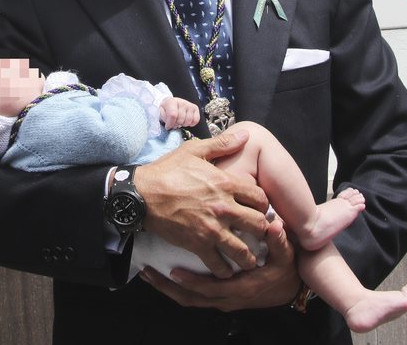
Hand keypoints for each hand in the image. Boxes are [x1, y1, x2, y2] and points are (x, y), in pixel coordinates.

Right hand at [135, 128, 269, 277]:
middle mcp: (223, 207)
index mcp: (225, 183)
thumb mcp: (195, 151)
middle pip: (259, 225)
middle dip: (262, 231)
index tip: (260, 210)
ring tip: (249, 258)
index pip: (260, 198)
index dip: (264, 205)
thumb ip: (222, 144)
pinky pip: (219, 264)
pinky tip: (226, 270)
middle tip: (259, 234)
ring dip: (249, 256)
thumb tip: (246, 135)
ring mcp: (212, 228)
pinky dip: (225, 270)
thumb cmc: (167, 170)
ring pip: (243, 250)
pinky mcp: (198, 244)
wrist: (142, 194)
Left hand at [140, 216, 300, 309]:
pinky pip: (194, 297)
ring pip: (190, 300)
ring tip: (149, 274)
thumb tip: (273, 225)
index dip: (192, 282)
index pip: (211, 289)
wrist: (291, 288)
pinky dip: (178, 289)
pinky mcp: (220, 296)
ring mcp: (223, 299)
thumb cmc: (285, 270)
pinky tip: (165, 277)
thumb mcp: (286, 255)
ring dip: (168, 289)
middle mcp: (228, 298)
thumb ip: (278, 240)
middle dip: (168, 288)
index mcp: (241, 288)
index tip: (174, 272)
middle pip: (192, 298)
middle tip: (148, 273)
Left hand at [159, 97, 200, 128]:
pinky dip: (191, 124)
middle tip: (173, 123)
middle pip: (181, 119)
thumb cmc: (166, 108)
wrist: (172, 102)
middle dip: (176, 125)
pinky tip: (186, 121)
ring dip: (183, 124)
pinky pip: (196, 120)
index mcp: (172, 102)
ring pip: (188, 121)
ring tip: (179, 121)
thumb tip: (169, 124)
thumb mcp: (161, 111)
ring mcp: (190, 105)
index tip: (168, 126)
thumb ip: (163, 117)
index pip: (173, 115)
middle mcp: (182, 102)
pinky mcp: (195, 108)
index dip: (170, 124)